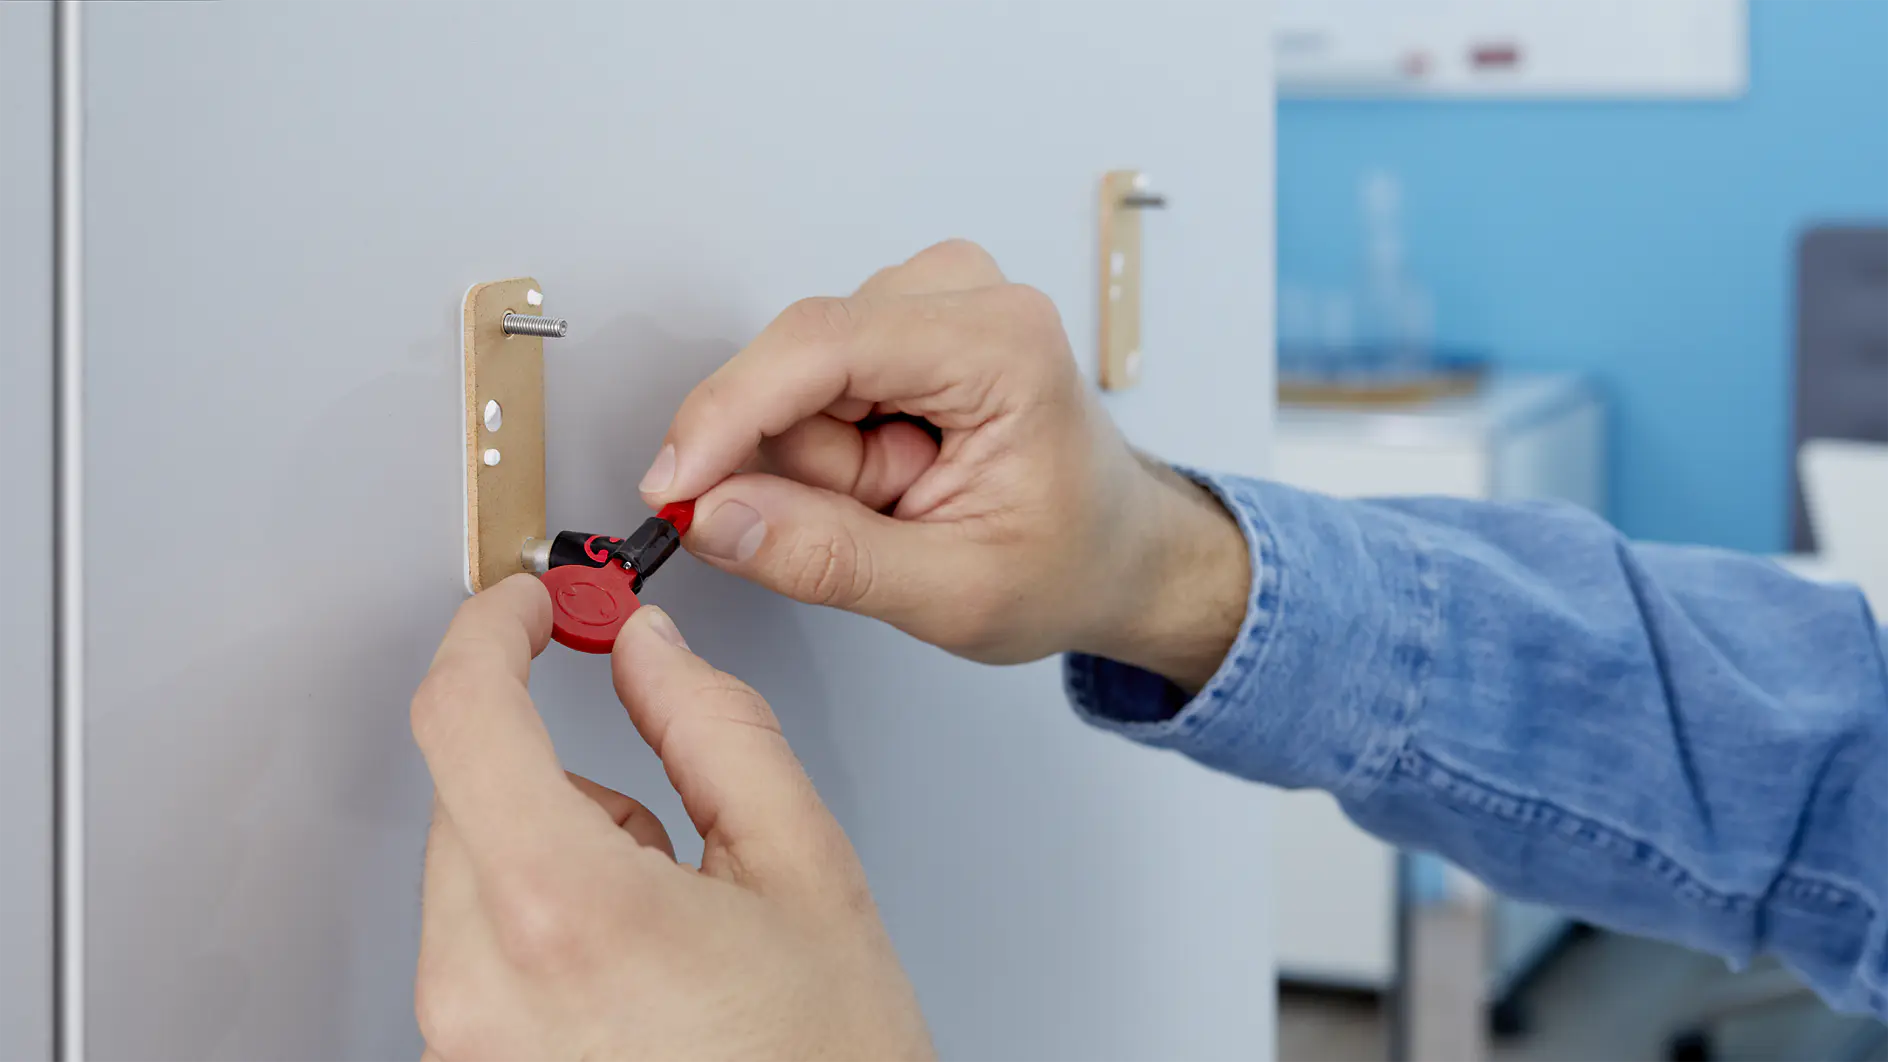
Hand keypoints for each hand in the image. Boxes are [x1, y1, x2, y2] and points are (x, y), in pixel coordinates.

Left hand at [409, 576, 933, 1061]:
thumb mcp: (803, 870)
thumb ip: (712, 730)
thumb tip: (647, 653)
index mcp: (565, 911)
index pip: (462, 714)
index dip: (490, 631)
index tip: (527, 604)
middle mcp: (483, 983)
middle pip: (466, 793)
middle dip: (555, 771)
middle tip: (664, 825)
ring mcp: (465, 1041)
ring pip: (471, 868)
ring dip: (553, 852)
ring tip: (668, 926)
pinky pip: (474, 943)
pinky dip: (540, 921)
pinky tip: (632, 971)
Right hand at [641, 239, 1247, 688]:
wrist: (1120, 553)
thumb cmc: (1067, 562)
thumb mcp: (951, 593)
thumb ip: (826, 558)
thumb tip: (712, 517)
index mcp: (1000, 344)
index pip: (821, 346)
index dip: (727, 414)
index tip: (670, 484)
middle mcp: (966, 294)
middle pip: (798, 367)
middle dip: (804, 468)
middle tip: (882, 524)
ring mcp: (932, 297)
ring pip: (795, 382)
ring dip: (824, 466)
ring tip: (905, 503)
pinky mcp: (903, 320)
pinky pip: (811, 386)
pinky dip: (833, 449)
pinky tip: (894, 477)